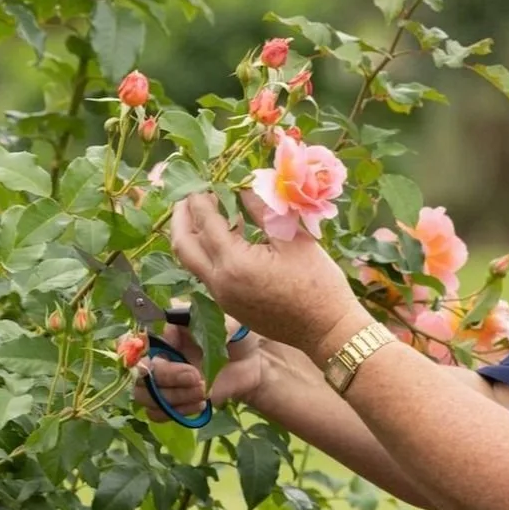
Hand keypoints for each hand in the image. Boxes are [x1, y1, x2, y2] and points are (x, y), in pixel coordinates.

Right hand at [131, 319, 262, 424]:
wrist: (251, 363)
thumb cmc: (237, 336)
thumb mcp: (231, 324)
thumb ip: (216, 324)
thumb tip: (200, 329)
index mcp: (165, 329)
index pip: (137, 339)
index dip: (141, 350)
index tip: (161, 357)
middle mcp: (158, 354)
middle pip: (140, 372)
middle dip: (167, 377)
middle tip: (196, 377)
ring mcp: (162, 379)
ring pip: (146, 396)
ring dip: (174, 397)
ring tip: (203, 391)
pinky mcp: (171, 400)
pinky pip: (158, 414)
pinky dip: (179, 411)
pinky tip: (202, 403)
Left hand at [168, 191, 370, 360]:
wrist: (327, 329)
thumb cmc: (318, 282)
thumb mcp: (293, 238)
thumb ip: (263, 210)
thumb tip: (244, 187)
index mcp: (235, 262)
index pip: (206, 222)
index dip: (201, 198)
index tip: (204, 180)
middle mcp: (220, 282)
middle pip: (183, 245)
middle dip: (181, 217)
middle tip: (187, 196)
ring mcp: (222, 298)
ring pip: (191, 262)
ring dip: (191, 235)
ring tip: (202, 214)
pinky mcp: (229, 306)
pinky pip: (207, 274)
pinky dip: (206, 252)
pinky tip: (225, 239)